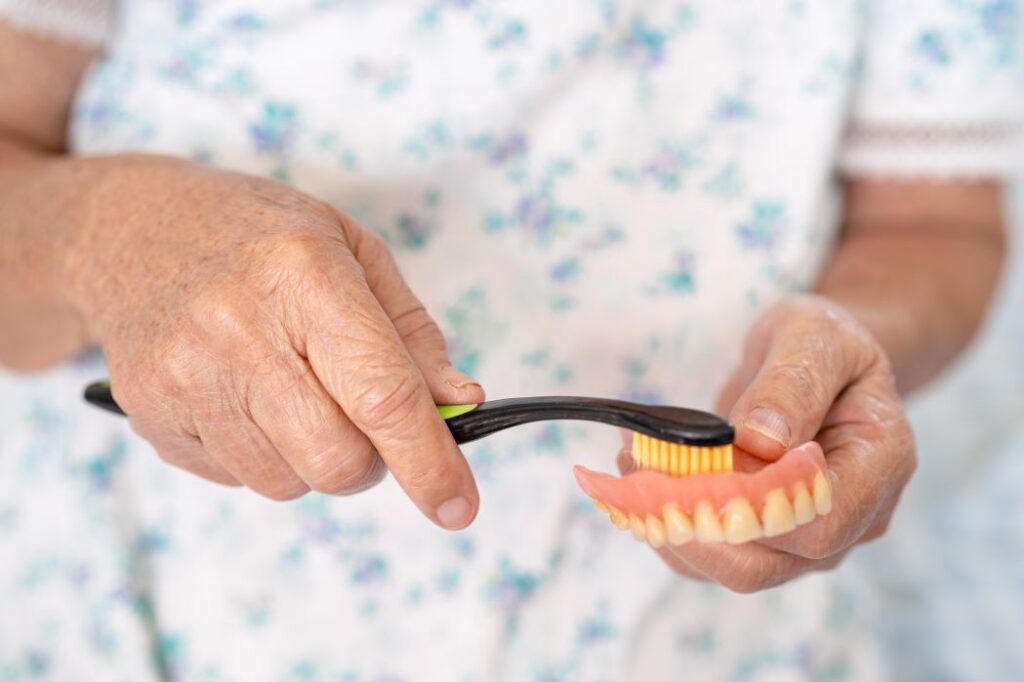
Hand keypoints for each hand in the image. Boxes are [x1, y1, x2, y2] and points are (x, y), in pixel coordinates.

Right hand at [66, 156, 483, 528]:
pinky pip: (236, 480)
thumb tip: (461, 404)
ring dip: (313, 458)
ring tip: (294, 392)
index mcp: (305, 275)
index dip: (428, 460)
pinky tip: (245, 395)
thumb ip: (412, 333)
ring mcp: (184, 376)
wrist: (136, 229)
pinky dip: (263, 455)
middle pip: (337, 459)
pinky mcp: (150, 413)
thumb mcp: (353, 252)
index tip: (458, 504)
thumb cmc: (262, 236)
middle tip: (363, 418)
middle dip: (371, 460)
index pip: (381, 393)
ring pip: (288, 483)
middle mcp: (238, 329)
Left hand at [651, 294, 915, 590]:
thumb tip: (759, 440)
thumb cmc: (824, 343)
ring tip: (630, 464)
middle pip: (767, 563)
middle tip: (638, 468)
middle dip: (692, 524)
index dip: (752, 509)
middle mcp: (852, 519)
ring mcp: (808, 540)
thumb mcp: (815, 335)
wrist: (819, 362)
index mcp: (879, 465)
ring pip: (732, 569)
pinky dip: (667, 526)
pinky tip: (638, 477)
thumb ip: (793, 383)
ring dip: (670, 527)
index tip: (695, 466)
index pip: (820, 523)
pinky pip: (713, 555)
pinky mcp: (766, 539)